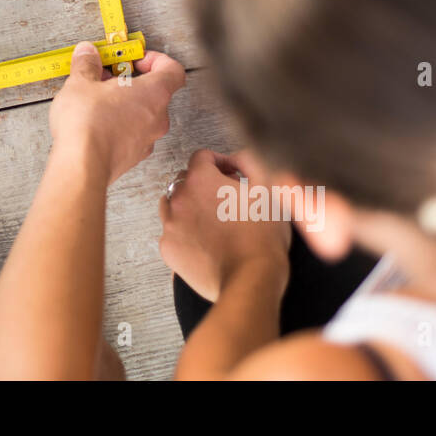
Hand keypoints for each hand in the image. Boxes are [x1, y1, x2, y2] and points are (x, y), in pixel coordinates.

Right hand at [48, 43, 185, 183]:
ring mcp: (148, 140)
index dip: (157, 60)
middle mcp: (157, 117)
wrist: (82, 167)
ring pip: (143, 115)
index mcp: (154, 93)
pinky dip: (120, 125)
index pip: (173, 70)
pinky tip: (96, 123)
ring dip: (125, 105)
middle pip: (155, 92)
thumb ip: (87, 64)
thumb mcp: (81, 83)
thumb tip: (87, 54)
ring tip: (98, 101)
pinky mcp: (133, 156)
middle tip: (109, 78)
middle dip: (132, 83)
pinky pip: (133, 134)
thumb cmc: (88, 125)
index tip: (137, 59)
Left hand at [158, 149, 289, 301]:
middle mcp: (179, 198)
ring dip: (190, 207)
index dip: (220, 162)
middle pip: (185, 180)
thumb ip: (250, 162)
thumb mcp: (267, 188)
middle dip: (204, 185)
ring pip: (173, 206)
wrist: (250, 279)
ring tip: (213, 221)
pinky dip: (185, 233)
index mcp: (200, 179)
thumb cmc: (262, 235)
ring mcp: (170, 225)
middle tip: (227, 199)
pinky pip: (172, 233)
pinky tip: (205, 242)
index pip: (202, 156)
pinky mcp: (168, 249)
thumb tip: (238, 158)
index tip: (232, 175)